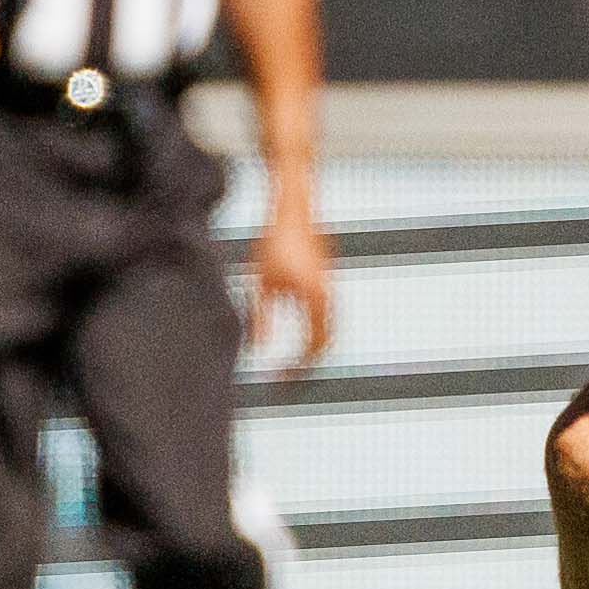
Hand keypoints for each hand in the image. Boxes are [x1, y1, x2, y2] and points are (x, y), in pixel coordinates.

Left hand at [244, 203, 335, 371]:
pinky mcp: (325, 280)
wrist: (294, 209)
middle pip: (326, 343)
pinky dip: (315, 331)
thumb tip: (258, 348)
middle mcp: (328, 297)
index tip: (280, 379)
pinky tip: (298, 333)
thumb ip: (261, 319)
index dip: (297, 368)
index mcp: (315, 301)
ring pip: (328, 330)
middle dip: (308, 363)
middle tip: (289, 377)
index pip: (312, 348)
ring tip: (294, 360)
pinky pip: (325, 316)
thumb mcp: (262, 284)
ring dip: (313, 347)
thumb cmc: (276, 242)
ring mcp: (330, 288)